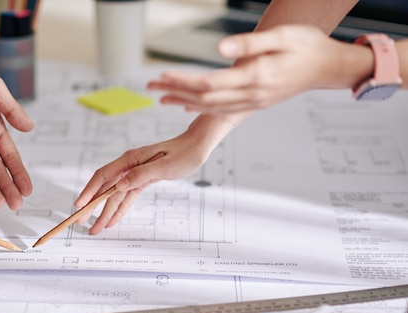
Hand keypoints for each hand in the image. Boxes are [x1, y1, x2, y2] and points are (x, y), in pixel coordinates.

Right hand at [73, 129, 212, 234]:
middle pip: (105, 188)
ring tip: (96, 228)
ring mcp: (134, 174)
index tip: (79, 205)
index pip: (104, 176)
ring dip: (104, 212)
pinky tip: (112, 220)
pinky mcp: (141, 180)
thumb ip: (141, 174)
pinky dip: (119, 209)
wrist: (196, 147)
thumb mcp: (164, 166)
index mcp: (130, 159)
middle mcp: (129, 166)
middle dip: (92, 206)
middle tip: (81, 221)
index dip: (89, 191)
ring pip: (114, 195)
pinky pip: (126, 197)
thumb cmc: (183, 153)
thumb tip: (120, 185)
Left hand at [148, 25, 351, 113]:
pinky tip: (186, 103)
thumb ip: (249, 44)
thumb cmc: (307, 45)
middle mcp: (251, 95)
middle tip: (151, 86)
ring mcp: (252, 102)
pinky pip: (221, 109)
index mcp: (255, 78)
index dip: (183, 81)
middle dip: (175, 92)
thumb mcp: (282, 36)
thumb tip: (219, 50)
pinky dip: (201, 107)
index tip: (161, 76)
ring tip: (161, 96)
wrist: (329, 67)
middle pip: (203, 98)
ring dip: (183, 102)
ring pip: (210, 107)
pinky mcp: (254, 103)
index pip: (209, 84)